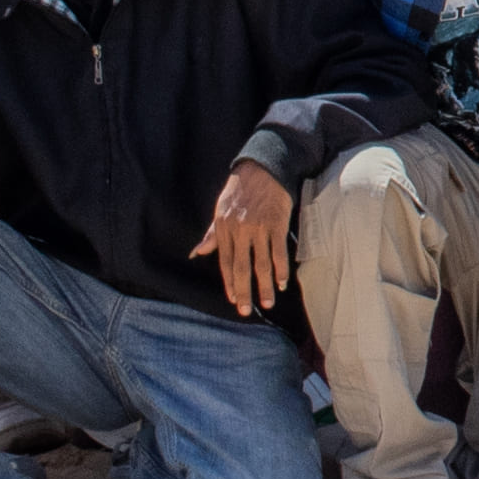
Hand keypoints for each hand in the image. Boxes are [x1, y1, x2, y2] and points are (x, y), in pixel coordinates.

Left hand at [195, 164, 296, 313]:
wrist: (263, 168)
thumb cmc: (240, 189)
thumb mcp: (220, 209)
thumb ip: (211, 235)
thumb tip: (196, 253)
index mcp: (224, 228)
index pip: (225, 262)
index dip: (229, 283)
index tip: (233, 299)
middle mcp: (239, 230)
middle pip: (242, 267)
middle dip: (244, 291)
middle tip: (246, 311)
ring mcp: (258, 228)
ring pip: (261, 263)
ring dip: (264, 286)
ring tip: (268, 303)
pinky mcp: (276, 223)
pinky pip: (278, 251)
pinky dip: (281, 269)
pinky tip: (282, 282)